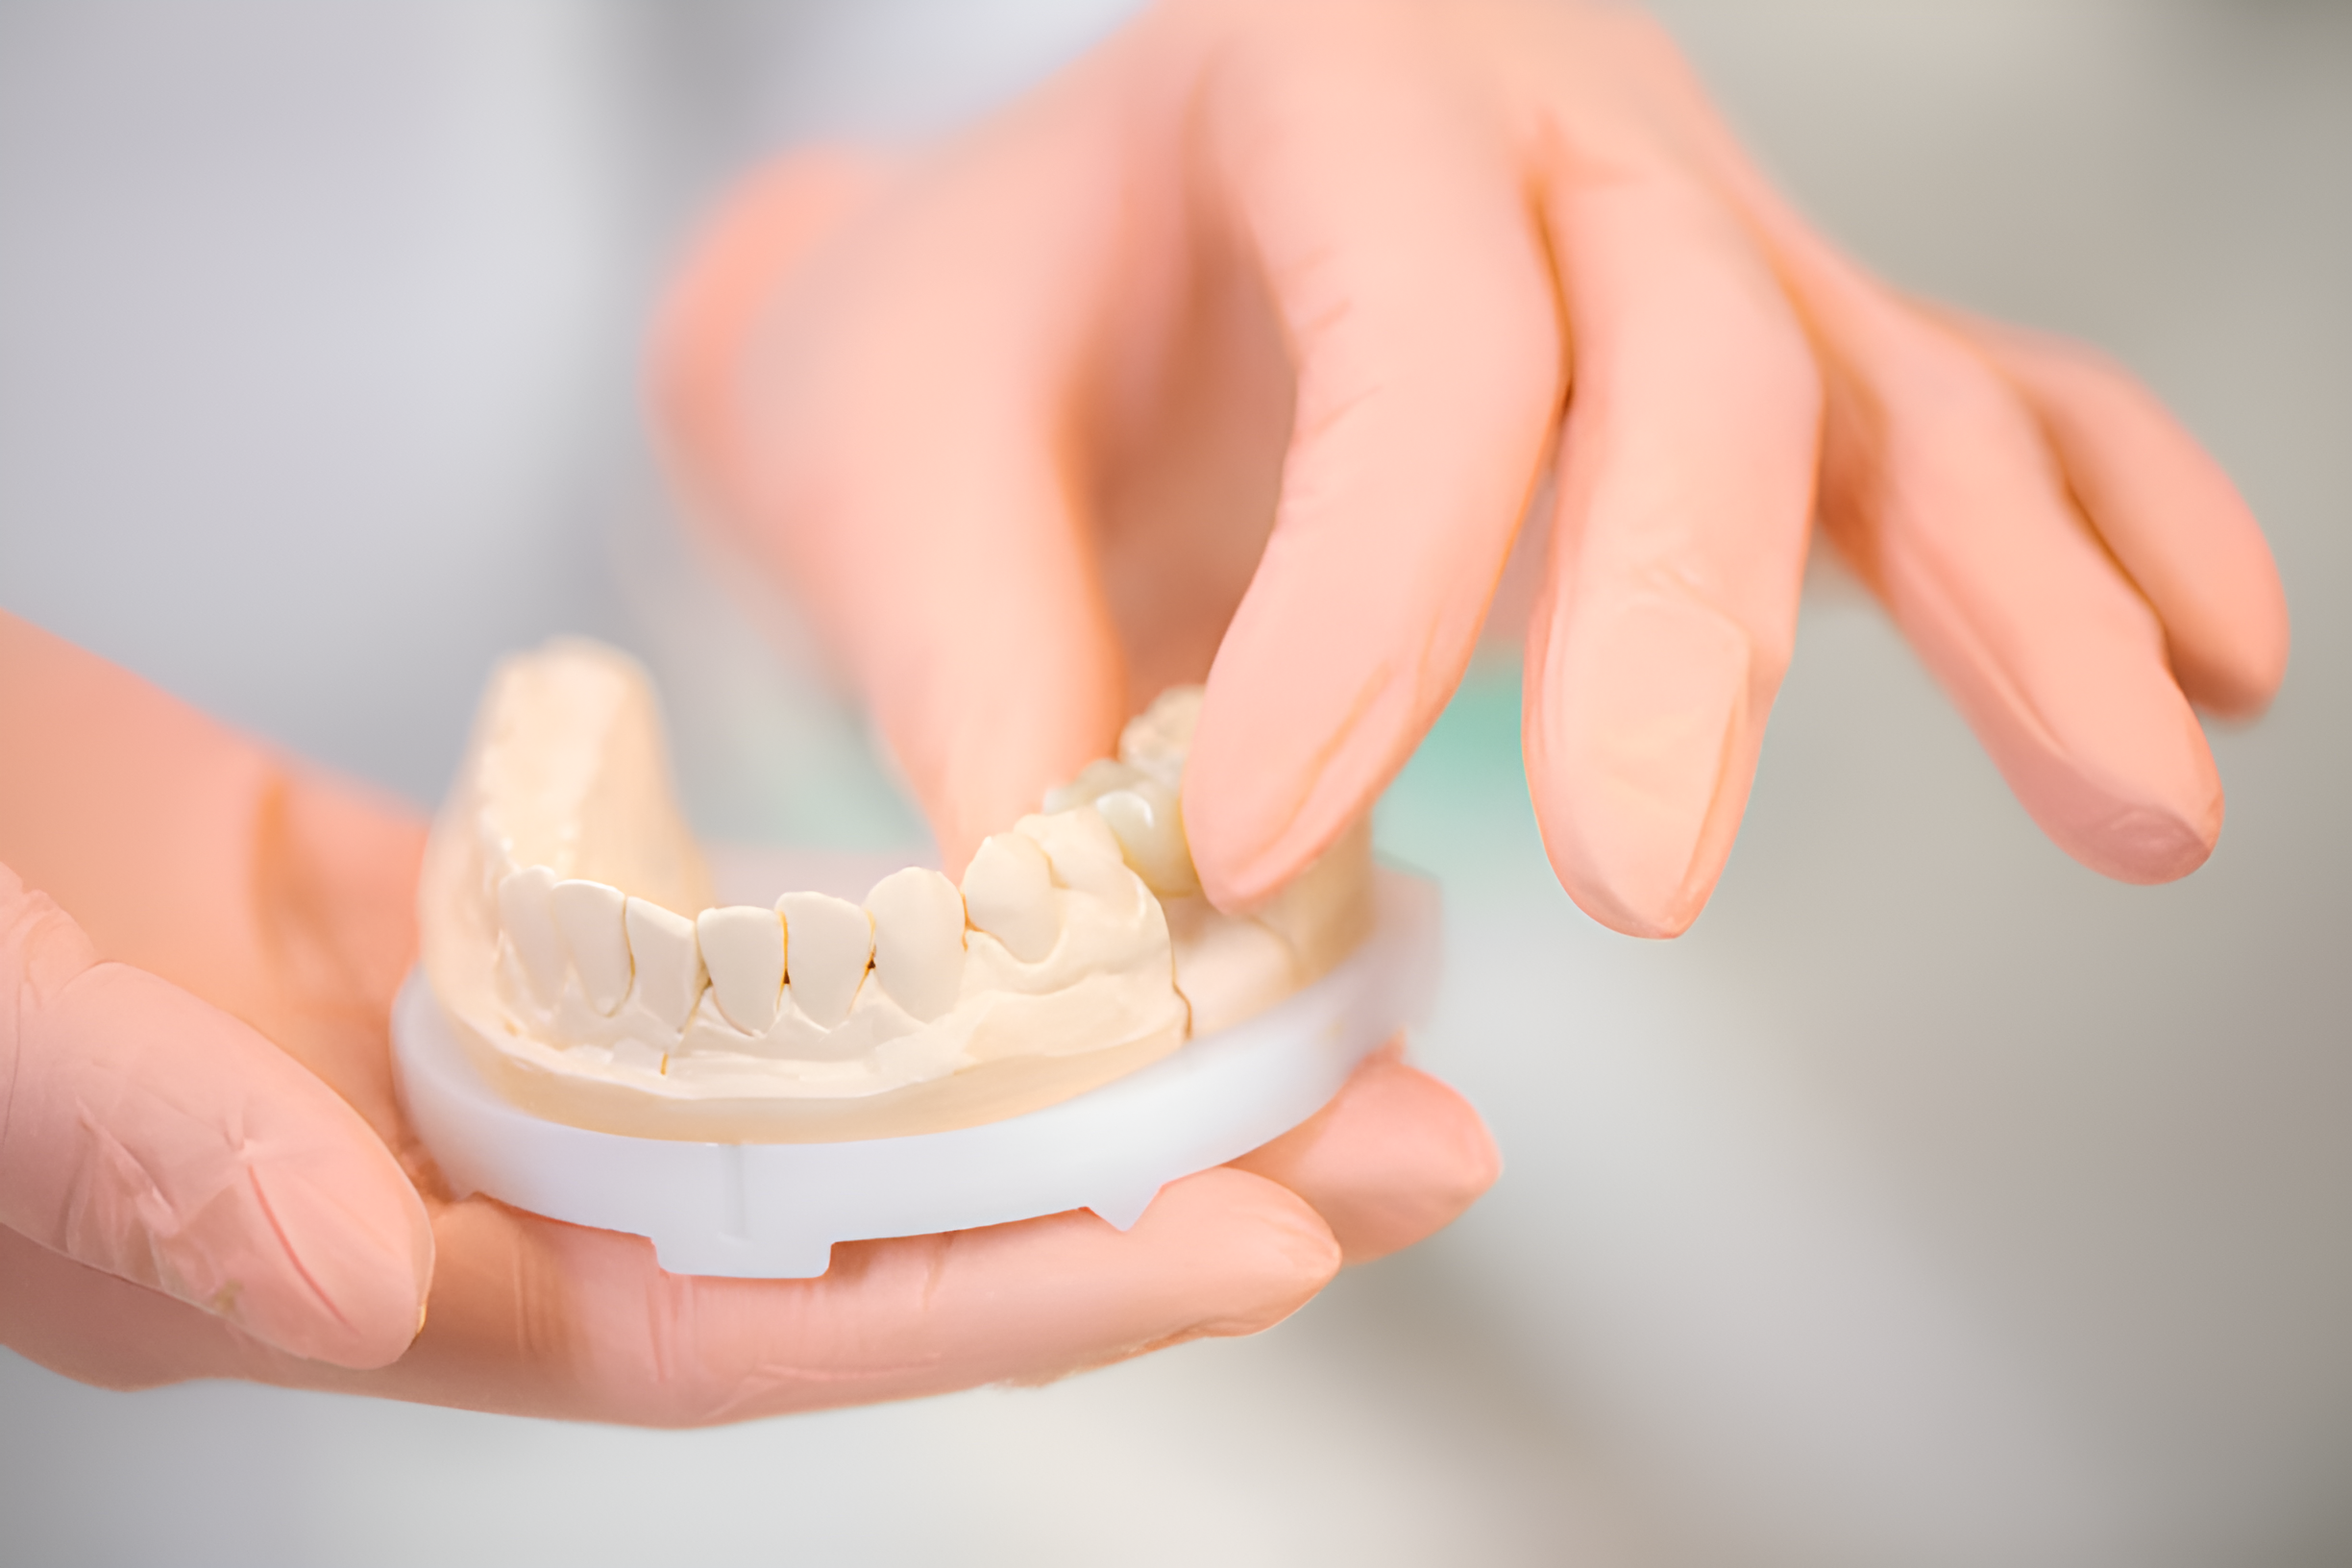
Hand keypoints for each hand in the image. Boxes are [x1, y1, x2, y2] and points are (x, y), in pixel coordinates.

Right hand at [0, 611, 1494, 1422]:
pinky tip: (1058, 901)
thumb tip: (361, 1278)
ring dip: (1064, 1050)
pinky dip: (900, 929)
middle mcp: (466, 1189)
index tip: (1260, 1234)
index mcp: (361, 1268)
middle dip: (1135, 1186)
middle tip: (1406, 1134)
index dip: (1007, 1290)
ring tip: (1301, 1005)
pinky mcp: (484, 923)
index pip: (749, 1322)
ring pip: (830, 1080)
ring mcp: (492, 1056)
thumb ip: (135, 1155)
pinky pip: (739, 951)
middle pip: (854, 1219)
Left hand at [656, 0, 2288, 934]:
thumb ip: (971, 679)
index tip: (1255, 842)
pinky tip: (2216, 657)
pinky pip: (1972, 409)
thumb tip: (1104, 949)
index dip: (1362, 607)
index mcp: (1308, 83)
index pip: (1413, 346)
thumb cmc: (957, 333)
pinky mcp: (1749, 350)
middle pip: (1690, 352)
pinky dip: (2101, 532)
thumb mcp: (872, 455)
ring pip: (1883, 392)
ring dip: (2021, 601)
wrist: (1024, 262)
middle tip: (1643, 879)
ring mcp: (1681, 234)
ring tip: (2142, 800)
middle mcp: (1536, 128)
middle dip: (1681, 631)